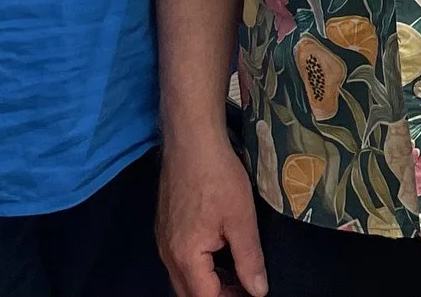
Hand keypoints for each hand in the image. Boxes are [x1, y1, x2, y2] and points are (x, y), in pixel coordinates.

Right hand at [157, 132, 266, 296]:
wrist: (191, 139)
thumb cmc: (218, 176)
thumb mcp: (241, 219)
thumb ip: (249, 260)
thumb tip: (258, 291)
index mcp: (185, 256)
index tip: (252, 294)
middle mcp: (168, 253)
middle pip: (190, 292)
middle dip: (217, 295)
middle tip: (245, 288)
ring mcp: (163, 239)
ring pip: (183, 277)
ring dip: (208, 283)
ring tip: (235, 275)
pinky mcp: (164, 225)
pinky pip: (179, 259)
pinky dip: (199, 267)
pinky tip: (218, 253)